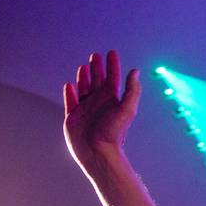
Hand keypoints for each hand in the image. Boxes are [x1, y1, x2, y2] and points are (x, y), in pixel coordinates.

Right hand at [63, 50, 140, 169]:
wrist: (97, 153)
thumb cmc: (114, 133)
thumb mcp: (127, 109)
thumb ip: (132, 90)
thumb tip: (135, 71)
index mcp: (111, 99)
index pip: (112, 77)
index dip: (113, 65)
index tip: (112, 52)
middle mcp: (99, 102)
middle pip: (97, 80)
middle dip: (97, 67)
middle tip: (96, 55)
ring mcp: (85, 109)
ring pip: (84, 89)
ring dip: (84, 77)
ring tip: (84, 67)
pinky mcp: (73, 117)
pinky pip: (70, 101)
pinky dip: (70, 93)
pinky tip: (69, 85)